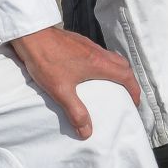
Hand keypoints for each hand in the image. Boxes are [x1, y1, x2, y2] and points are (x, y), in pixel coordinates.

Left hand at [10, 25, 139, 139]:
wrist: (32, 35)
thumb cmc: (47, 61)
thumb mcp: (61, 91)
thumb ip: (76, 112)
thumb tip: (87, 132)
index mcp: (98, 64)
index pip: (126, 76)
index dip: (134, 90)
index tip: (135, 102)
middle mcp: (97, 52)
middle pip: (122, 65)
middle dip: (128, 80)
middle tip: (126, 94)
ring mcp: (88, 45)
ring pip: (111, 57)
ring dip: (116, 70)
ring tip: (110, 84)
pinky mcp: (78, 41)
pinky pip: (99, 53)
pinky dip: (104, 63)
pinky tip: (89, 71)